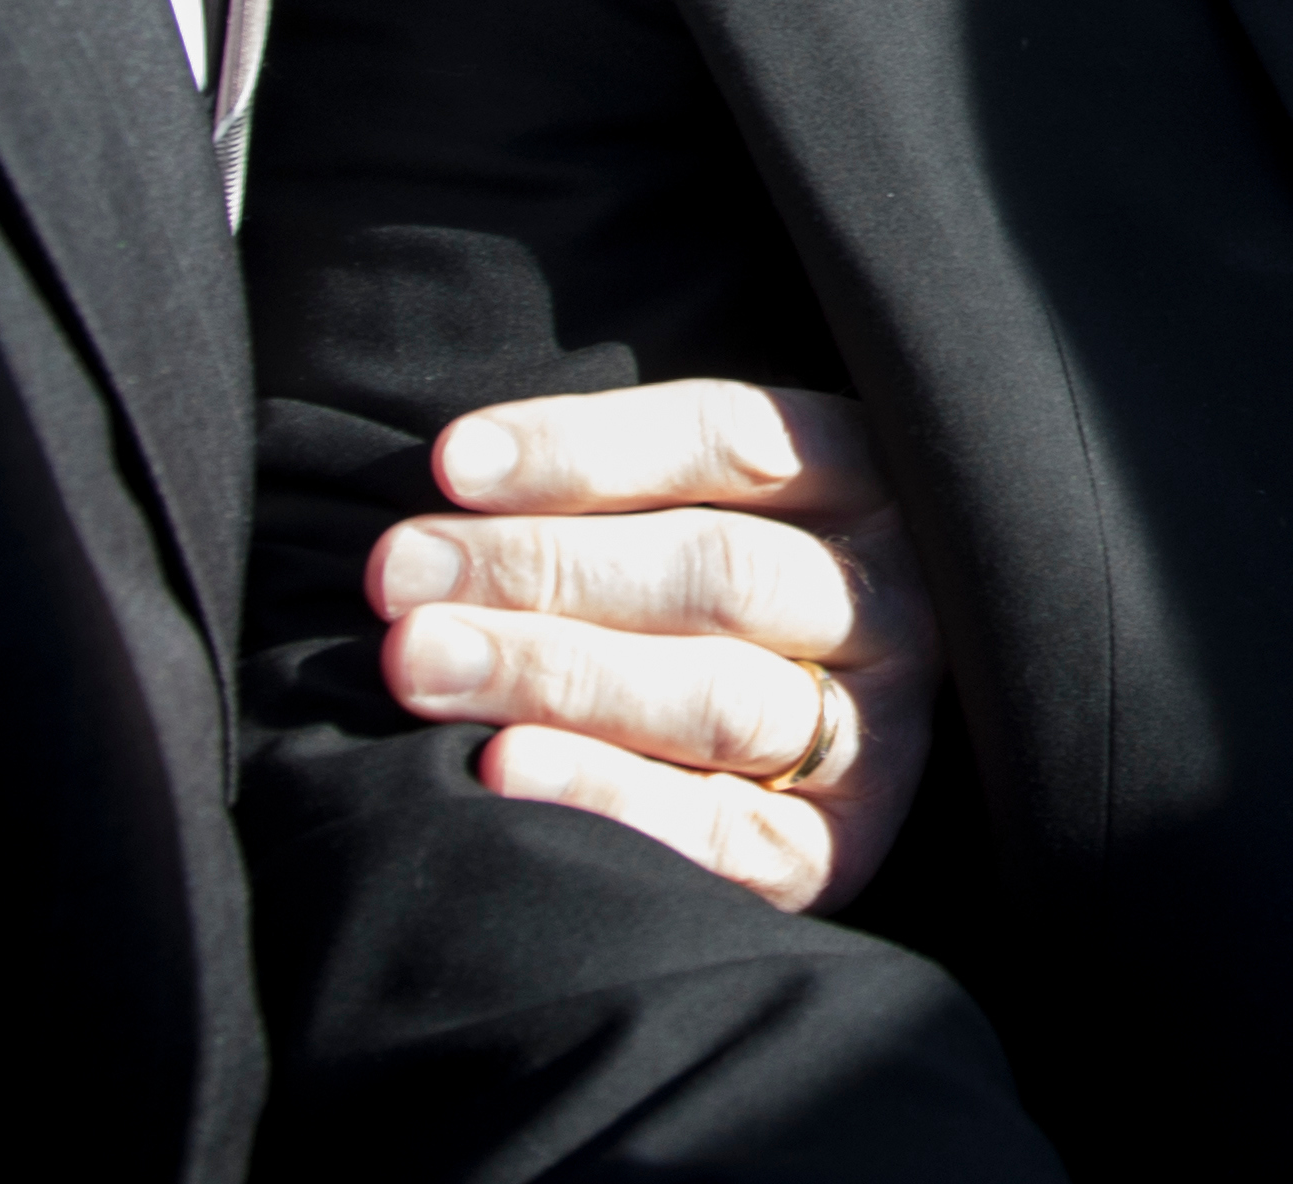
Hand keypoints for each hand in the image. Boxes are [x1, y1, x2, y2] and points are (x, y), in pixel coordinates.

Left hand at [364, 378, 935, 915]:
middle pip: (718, 572)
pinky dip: (607, 793)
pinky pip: (721, 829)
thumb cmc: (708, 606)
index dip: (587, 450)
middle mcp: (892, 603)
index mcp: (870, 484)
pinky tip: (503, 765)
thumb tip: (453, 473)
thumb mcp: (709, 506)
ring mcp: (880, 732)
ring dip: (555, 673)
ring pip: (719, 696)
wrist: (808, 768)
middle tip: (400, 574)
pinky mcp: (840, 850)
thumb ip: (618, 489)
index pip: (735, 442)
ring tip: (419, 661)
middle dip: (544, 568)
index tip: (450, 463)